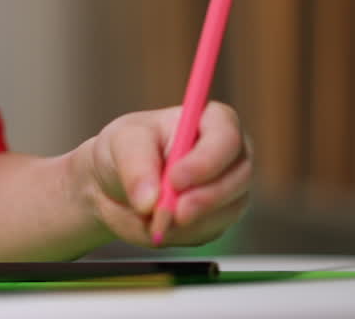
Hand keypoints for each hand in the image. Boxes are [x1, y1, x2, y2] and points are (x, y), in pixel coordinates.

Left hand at [79, 102, 252, 247]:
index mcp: (212, 120)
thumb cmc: (125, 149)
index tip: (175, 180)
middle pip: (239, 177)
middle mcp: (230, 154)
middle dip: (205, 198)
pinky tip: (158, 225)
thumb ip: (135, 167)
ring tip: (152, 219)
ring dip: (190, 221)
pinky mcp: (219, 219)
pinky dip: (181, 234)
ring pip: (228, 210)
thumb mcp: (122, 143)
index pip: (226, 138)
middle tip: (172, 213)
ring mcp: (230, 189)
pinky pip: (209, 232)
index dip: (206, 161)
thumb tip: (151, 201)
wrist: (115, 184)